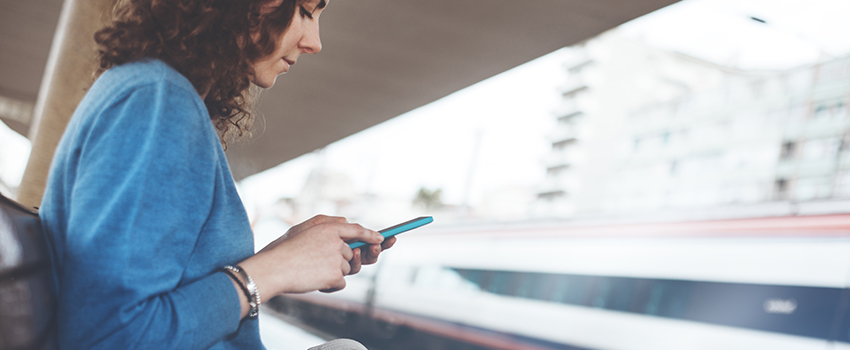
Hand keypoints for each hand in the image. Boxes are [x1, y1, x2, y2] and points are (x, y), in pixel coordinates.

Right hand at [240, 215, 383, 296]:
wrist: (273, 269)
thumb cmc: (283, 250)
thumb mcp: (302, 229)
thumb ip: (326, 223)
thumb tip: (346, 221)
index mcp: (328, 227)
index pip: (356, 230)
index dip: (370, 235)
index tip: (381, 239)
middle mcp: (337, 241)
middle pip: (351, 255)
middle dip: (341, 261)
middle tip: (320, 264)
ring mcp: (337, 258)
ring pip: (347, 269)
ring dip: (333, 273)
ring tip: (312, 271)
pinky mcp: (336, 275)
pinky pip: (342, 283)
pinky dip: (330, 285)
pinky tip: (314, 281)